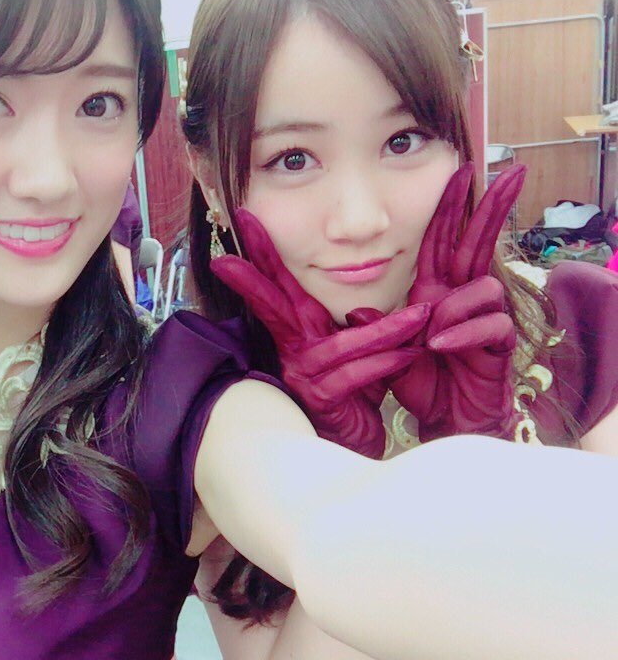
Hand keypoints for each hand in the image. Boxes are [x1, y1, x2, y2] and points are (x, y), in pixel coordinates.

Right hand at [211, 209, 429, 458]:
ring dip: (382, 330)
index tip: (245, 217)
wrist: (355, 442)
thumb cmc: (355, 393)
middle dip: (259, 269)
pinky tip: (411, 357)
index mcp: (301, 332)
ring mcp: (305, 376)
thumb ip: (358, 326)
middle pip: (274, 303)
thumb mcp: (355, 350)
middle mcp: (295, 350)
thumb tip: (364, 310)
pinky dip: (386, 365)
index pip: (278, 286)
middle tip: (237, 235)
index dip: (261, 254)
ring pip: (341, 345)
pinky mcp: (324, 401)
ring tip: (421, 316)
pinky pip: (357, 376)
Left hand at [389, 162, 525, 440]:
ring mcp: (483, 316)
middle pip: (478, 243)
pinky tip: (441, 347)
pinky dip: (463, 333)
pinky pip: (488, 324)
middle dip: (492, 208)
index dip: (450, 207)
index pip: (442, 240)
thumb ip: (371, 326)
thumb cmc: (418, 379)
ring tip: (430, 338)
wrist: (443, 418)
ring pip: (481, 287)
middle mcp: (460, 296)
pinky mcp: (498, 342)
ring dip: (454, 308)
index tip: (459, 169)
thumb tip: (353, 308)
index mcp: (433, 289)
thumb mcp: (384, 350)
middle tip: (512, 173)